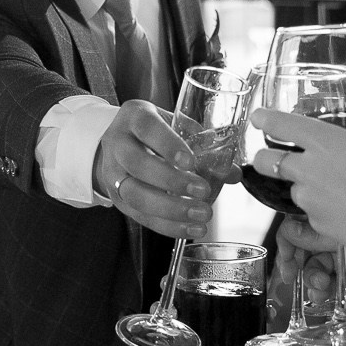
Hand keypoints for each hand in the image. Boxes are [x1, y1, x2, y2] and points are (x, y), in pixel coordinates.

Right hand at [93, 101, 222, 238]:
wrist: (120, 144)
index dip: (168, 145)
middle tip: (203, 191)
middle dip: (172, 181)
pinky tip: (190, 228)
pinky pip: (140, 216)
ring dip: (171, 209)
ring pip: (135, 194)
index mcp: (135, 117)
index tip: (191, 162)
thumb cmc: (155, 133)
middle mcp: (118, 144)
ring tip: (201, 215)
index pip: (147, 128)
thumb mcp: (175, 126)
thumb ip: (202, 144)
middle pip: (137, 164)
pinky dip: (167, 225)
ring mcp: (113, 173)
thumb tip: (232, 173)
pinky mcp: (118, 199)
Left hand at [251, 107, 345, 251]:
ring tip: (319, 187)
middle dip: (262, 158)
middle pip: (265, 160)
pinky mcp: (316, 223)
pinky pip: (309, 215)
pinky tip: (337, 210)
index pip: (281, 124)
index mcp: (322, 141)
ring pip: (290, 190)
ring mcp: (308, 198)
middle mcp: (307, 168)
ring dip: (298, 186)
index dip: (265, 119)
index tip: (257, 118)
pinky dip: (318, 212)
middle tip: (270, 157)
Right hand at [278, 216, 345, 307]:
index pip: (303, 224)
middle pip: (304, 248)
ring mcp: (345, 259)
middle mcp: (338, 236)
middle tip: (289, 273)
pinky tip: (323, 294)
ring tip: (318, 284)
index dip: (290, 239)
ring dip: (309, 277)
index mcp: (337, 215)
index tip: (285, 252)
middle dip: (293, 261)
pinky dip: (320, 291)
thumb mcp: (345, 233)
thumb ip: (316, 235)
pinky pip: (327, 286)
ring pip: (313, 268)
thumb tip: (290, 232)